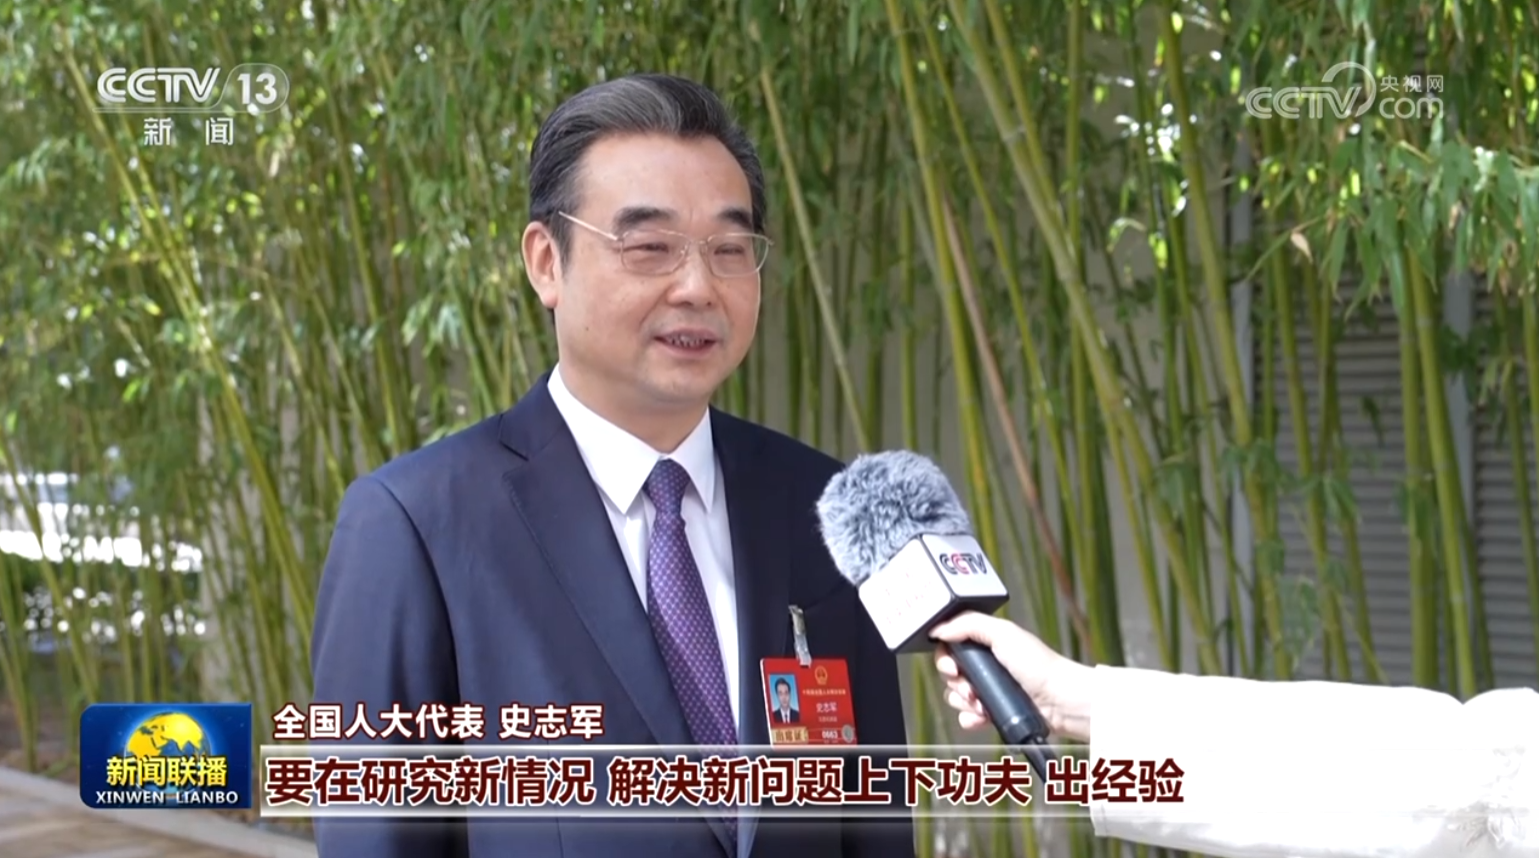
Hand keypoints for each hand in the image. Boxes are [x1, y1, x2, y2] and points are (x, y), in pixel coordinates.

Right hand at [930, 611, 1093, 741]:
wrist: (1059, 701)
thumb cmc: (1037, 664)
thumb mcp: (1003, 633)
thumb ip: (968, 624)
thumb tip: (939, 629)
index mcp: (986, 642)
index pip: (950, 646)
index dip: (945, 657)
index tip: (953, 667)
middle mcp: (985, 664)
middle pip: (949, 673)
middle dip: (955, 683)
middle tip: (970, 689)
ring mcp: (989, 689)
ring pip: (955, 696)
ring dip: (963, 702)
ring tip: (981, 705)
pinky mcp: (993, 711)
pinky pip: (967, 716)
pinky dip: (970, 718)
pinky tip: (981, 718)